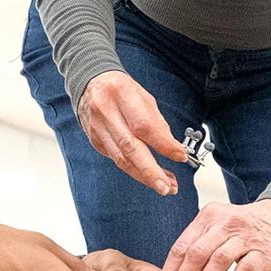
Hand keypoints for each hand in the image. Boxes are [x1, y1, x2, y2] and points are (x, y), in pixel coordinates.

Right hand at [77, 71, 189, 197]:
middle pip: (129, 147)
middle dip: (150, 171)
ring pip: (121, 159)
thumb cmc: (121, 88)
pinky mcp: (94, 141)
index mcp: (121, 95)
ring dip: (144, 176)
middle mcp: (106, 112)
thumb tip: (173, 149)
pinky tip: (149, 176)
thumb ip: (157, 123)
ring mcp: (97, 129)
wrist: (89, 83)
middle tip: (167, 187)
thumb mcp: (144, 97)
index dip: (163, 144)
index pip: (143, 126)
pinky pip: (116, 159)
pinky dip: (134, 170)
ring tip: (165, 186)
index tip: (180, 156)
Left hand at [153, 202, 270, 270]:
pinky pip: (244, 270)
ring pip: (217, 261)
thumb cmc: (242, 229)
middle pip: (195, 255)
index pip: (180, 248)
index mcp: (207, 218)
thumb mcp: (216, 227)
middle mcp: (224, 224)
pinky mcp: (262, 252)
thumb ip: (196, 246)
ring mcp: (244, 237)